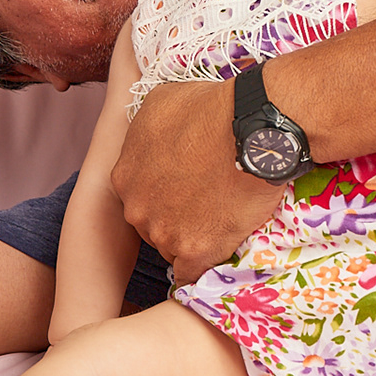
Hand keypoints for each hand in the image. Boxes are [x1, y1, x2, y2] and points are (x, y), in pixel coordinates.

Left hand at [111, 78, 285, 283]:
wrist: (250, 129)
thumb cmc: (210, 108)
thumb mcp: (159, 101)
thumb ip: (144, 126)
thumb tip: (150, 129)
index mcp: (125, 176)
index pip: (139, 195)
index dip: (164, 192)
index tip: (187, 187)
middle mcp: (137, 208)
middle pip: (153, 224)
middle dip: (175, 217)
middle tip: (207, 203)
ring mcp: (165, 233)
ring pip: (174, 248)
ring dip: (193, 239)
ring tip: (222, 221)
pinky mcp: (196, 252)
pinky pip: (192, 274)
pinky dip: (203, 268)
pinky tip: (216, 257)